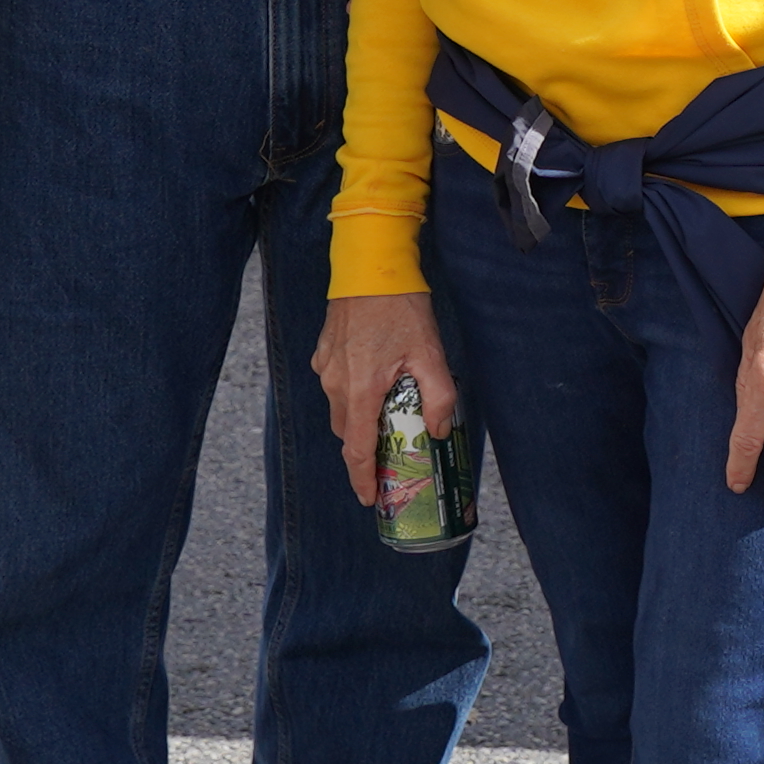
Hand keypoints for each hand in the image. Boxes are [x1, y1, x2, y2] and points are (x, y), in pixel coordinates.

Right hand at [318, 291, 457, 508]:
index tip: (370, 498)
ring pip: (341, 408)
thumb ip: (439, 397)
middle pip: (347, 432)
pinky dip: (353, 393)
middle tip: (392, 454)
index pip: (356, 450)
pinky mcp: (324, 351)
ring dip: (360, 417)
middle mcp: (335, 382)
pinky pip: (336, 384)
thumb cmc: (401, 306)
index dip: (362, 478)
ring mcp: (326, 366)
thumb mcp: (431, 353)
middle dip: (365, 448)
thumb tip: (438, 431)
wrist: (371, 264)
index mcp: (360, 390)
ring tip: (388, 415)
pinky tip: (377, 379)